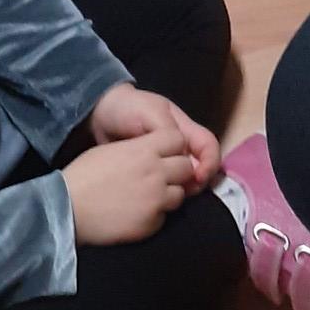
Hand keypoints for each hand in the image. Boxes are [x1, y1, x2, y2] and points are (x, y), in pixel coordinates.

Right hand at [61, 132, 194, 245]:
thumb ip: (137, 149)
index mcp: (144, 150)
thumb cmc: (84, 175)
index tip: (164, 153)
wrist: (69, 209)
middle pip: (186, 167)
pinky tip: (138, 213)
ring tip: (148, 197)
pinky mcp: (152, 223)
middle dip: (176, 171)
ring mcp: (156, 200)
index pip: (178, 139)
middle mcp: (156, 173)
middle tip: (159, 177)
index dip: (173, 146)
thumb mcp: (111, 150)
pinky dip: (155, 215)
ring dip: (168, 194)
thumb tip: (151, 151)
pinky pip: (165, 217)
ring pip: (179, 194)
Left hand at [91, 82, 220, 189]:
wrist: (99, 115)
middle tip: (182, 192)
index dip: (210, 162)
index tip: (198, 177)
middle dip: (197, 182)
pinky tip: (155, 200)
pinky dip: (166, 194)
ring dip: (182, 190)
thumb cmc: (126, 109)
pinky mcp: (151, 174)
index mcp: (183, 128)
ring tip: (168, 198)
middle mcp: (179, 146)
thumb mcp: (149, 112)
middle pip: (201, 167)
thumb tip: (182, 156)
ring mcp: (165, 161)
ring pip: (185, 180)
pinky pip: (165, 187)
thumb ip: (168, 131)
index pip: (208, 146)